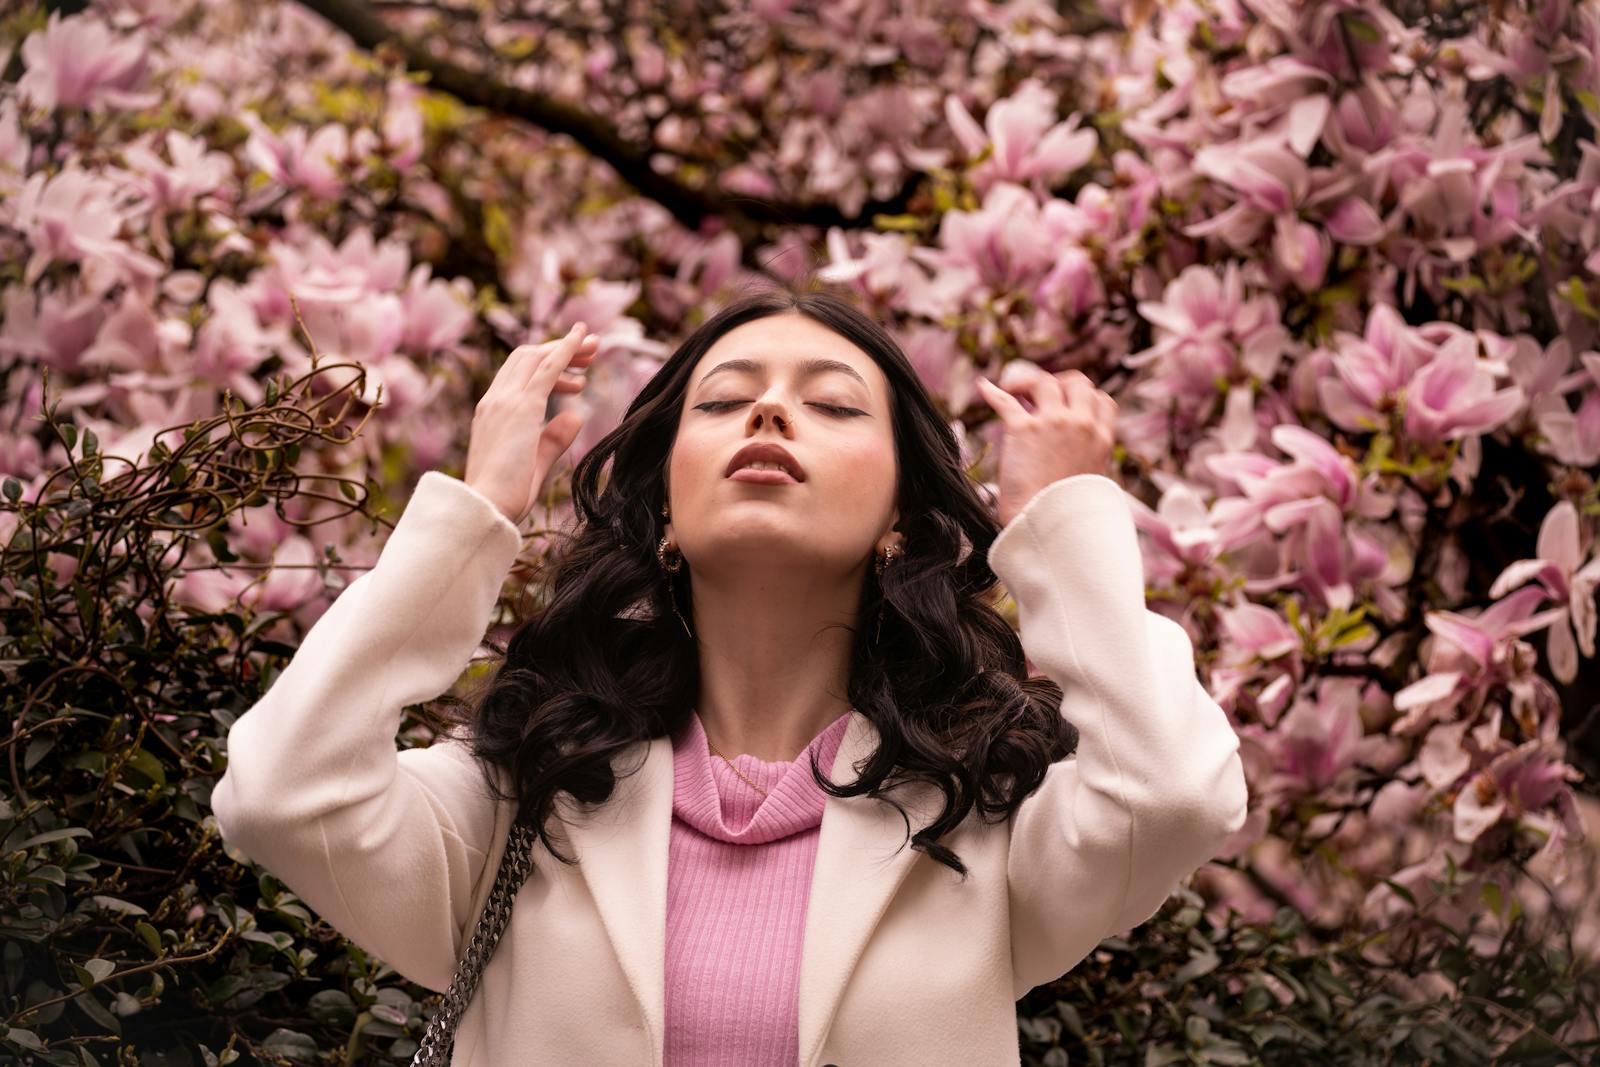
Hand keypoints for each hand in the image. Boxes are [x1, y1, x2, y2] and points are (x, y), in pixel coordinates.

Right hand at [464, 321, 599, 524]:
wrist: (485, 508)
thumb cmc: (504, 497)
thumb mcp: (533, 463)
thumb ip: (552, 440)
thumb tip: (575, 417)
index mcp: (491, 413)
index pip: (518, 375)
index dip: (547, 366)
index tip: (576, 375)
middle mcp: (494, 401)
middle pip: (527, 358)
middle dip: (560, 349)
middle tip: (592, 350)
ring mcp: (505, 402)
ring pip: (535, 358)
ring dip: (567, 348)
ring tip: (594, 348)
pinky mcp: (521, 409)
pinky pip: (546, 369)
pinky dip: (566, 351)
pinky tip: (583, 340)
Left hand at [974, 368, 1118, 527]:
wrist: (1049, 525)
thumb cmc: (1069, 513)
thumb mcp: (1094, 484)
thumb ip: (1089, 463)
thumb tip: (1078, 458)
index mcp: (1101, 440)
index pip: (1101, 400)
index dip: (1084, 397)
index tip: (1068, 403)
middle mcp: (1081, 425)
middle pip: (1077, 382)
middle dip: (1060, 382)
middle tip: (1041, 394)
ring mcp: (1052, 423)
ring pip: (1044, 382)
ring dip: (1028, 383)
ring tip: (1013, 391)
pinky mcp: (1023, 429)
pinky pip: (1006, 400)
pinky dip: (993, 392)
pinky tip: (985, 388)